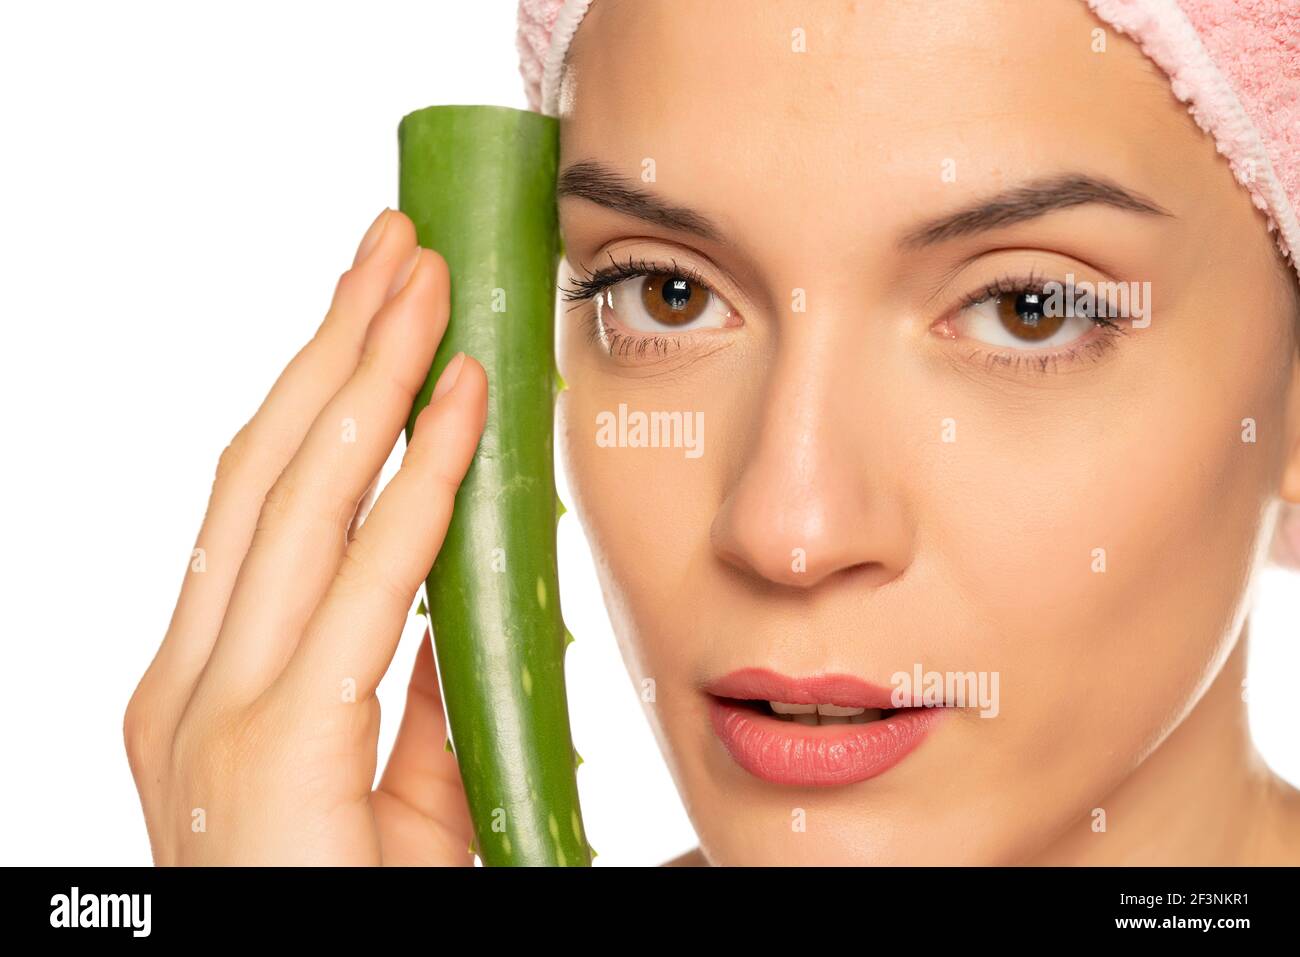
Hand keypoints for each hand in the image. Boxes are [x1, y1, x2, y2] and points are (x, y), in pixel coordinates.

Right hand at [124, 208, 487, 864]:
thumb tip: (453, 606)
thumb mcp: (399, 789)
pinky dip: (416, 480)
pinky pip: (365, 580)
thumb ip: (418, 696)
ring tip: (424, 280)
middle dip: (338, 343)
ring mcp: (217, 708)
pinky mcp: (276, 745)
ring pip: (295, 492)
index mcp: (210, 679)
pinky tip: (460, 403)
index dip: (322, 391)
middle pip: (267, 464)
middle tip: (400, 247)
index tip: (379, 312)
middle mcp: (193, 677)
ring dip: (368, 370)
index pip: (263, 496)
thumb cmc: (358, 902)